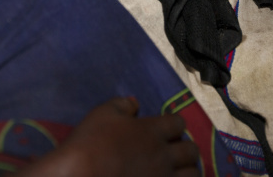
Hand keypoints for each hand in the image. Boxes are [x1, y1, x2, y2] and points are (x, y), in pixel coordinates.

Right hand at [18, 97, 199, 176]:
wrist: (80, 176)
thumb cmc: (91, 142)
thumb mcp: (103, 113)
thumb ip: (122, 104)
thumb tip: (135, 103)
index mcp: (152, 130)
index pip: (178, 122)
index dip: (175, 122)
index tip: (167, 126)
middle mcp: (163, 155)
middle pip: (191, 150)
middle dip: (186, 147)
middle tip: (175, 149)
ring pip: (192, 174)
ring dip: (188, 170)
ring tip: (178, 170)